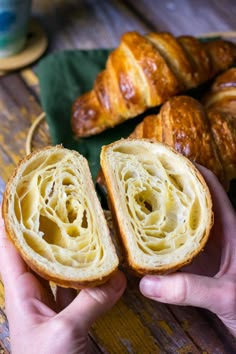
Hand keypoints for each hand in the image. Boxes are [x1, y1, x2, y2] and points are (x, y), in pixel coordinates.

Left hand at [0, 211, 125, 353]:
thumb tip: (119, 278)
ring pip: (64, 271)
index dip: (11, 225)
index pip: (10, 252)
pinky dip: (94, 278)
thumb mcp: (64, 333)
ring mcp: (57, 307)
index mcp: (21, 296)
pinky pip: (84, 290)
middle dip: (48, 231)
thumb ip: (90, 302)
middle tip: (62, 206)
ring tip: (87, 228)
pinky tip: (107, 266)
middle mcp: (37, 297)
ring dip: (74, 253)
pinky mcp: (76, 317)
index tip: (19, 199)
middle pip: (39, 255)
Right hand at [139, 166, 235, 336]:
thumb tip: (148, 283)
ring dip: (162, 210)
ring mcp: (205, 247)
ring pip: (181, 219)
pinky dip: (160, 236)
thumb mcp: (225, 295)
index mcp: (229, 227)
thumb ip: (190, 289)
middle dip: (168, 186)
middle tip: (141, 180)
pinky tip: (143, 237)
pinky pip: (175, 243)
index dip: (188, 169)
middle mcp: (214, 232)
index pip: (209, 186)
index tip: (163, 161)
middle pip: (190, 198)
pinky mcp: (197, 263)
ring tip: (136, 202)